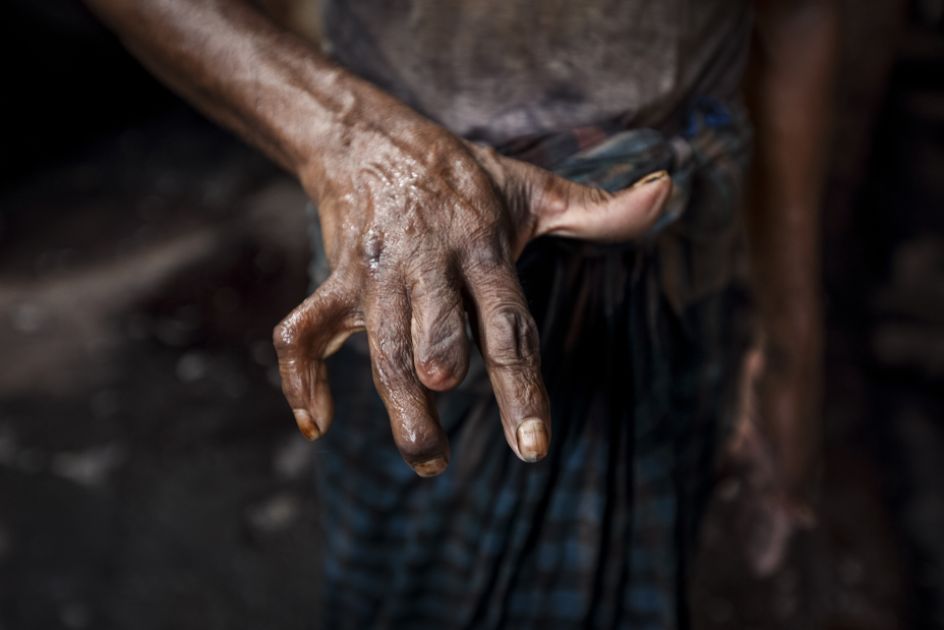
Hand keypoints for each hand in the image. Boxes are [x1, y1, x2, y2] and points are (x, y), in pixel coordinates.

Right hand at [273, 114, 671, 475]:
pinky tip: (315, 424)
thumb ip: (596, 208)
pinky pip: (302, 331)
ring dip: (393, 407)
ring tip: (425, 458)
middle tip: (445, 453)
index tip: (532, 446)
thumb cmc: (463, 177)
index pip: (508, 325)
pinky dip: (301, 379)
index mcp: (482, 247)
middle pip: (432, 339)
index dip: (520, 388)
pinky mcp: (335, 279)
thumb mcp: (531, 186)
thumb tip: (665, 195)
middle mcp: (428, 264)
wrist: (372, 140)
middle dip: (435, 386)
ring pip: (379, 346)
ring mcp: (376, 274)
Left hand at [723, 343, 818, 574]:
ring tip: (729, 518)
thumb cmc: (789, 398)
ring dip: (744, 501)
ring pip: (754, 481)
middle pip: (770, 502)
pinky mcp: (751, 423)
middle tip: (752, 558)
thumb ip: (793, 482)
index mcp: (798, 468)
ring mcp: (769, 441)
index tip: (763, 568)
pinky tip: (714, 481)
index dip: (775, 540)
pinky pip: (737, 455)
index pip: (786, 514)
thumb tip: (803, 522)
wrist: (784, 351)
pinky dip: (726, 469)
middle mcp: (786, 459)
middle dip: (760, 528)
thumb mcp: (790, 443)